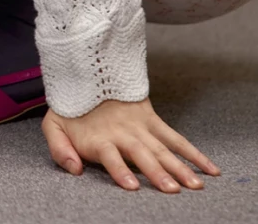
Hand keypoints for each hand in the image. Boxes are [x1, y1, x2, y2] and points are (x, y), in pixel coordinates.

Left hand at [41, 96, 221, 191]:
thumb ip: (59, 148)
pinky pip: (175, 137)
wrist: (85, 71)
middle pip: (142, 155)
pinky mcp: (152, 119)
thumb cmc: (70, 107)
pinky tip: (209, 168)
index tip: (132, 186)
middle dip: (157, 172)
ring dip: (178, 167)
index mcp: (99, 138)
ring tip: (194, 184)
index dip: (120, 171)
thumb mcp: (53, 125)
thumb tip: (75, 169)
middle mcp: (123, 133)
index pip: (111, 157)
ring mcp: (140, 127)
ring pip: (163, 149)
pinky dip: (193, 152)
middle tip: (172, 190)